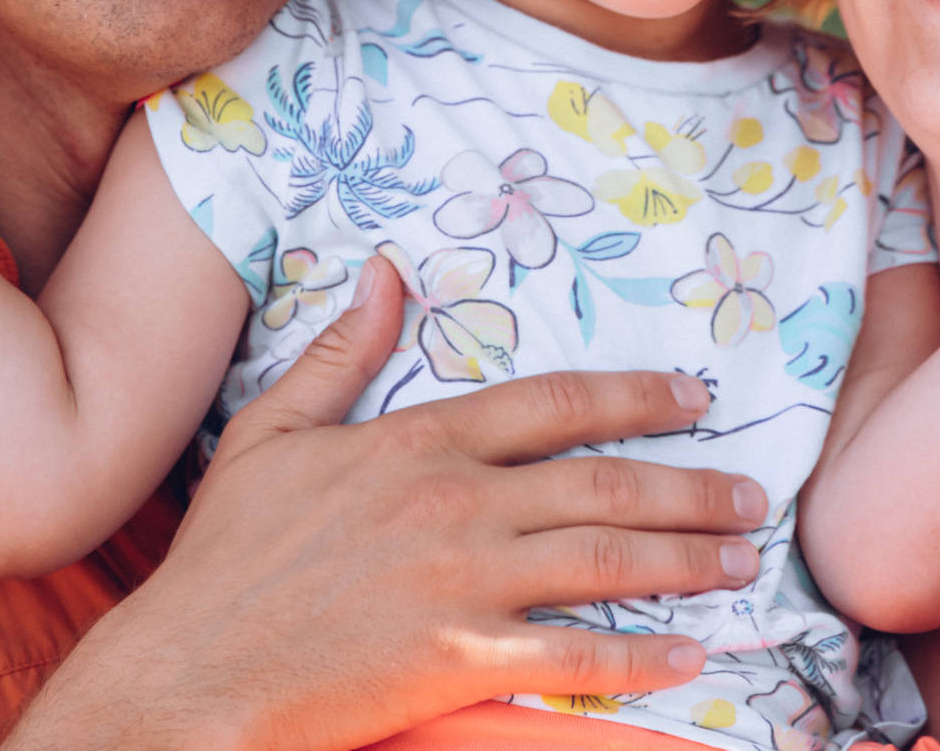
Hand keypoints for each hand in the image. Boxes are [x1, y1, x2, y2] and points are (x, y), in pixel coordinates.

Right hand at [6, 259, 773, 750]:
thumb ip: (342, 352)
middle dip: (690, 485)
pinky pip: (573, 656)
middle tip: (750, 493)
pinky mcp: (457, 661)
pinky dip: (639, 656)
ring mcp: (460, 584)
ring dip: (687, 560)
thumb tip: (386, 270)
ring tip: (741, 559)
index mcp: (417, 441)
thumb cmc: (227, 558)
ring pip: (605, 561)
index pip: (553, 402)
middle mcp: (454, 504)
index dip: (635, 395)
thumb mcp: (273, 432)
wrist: (189, 670)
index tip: (694, 396)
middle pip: (602, 482)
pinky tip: (690, 655)